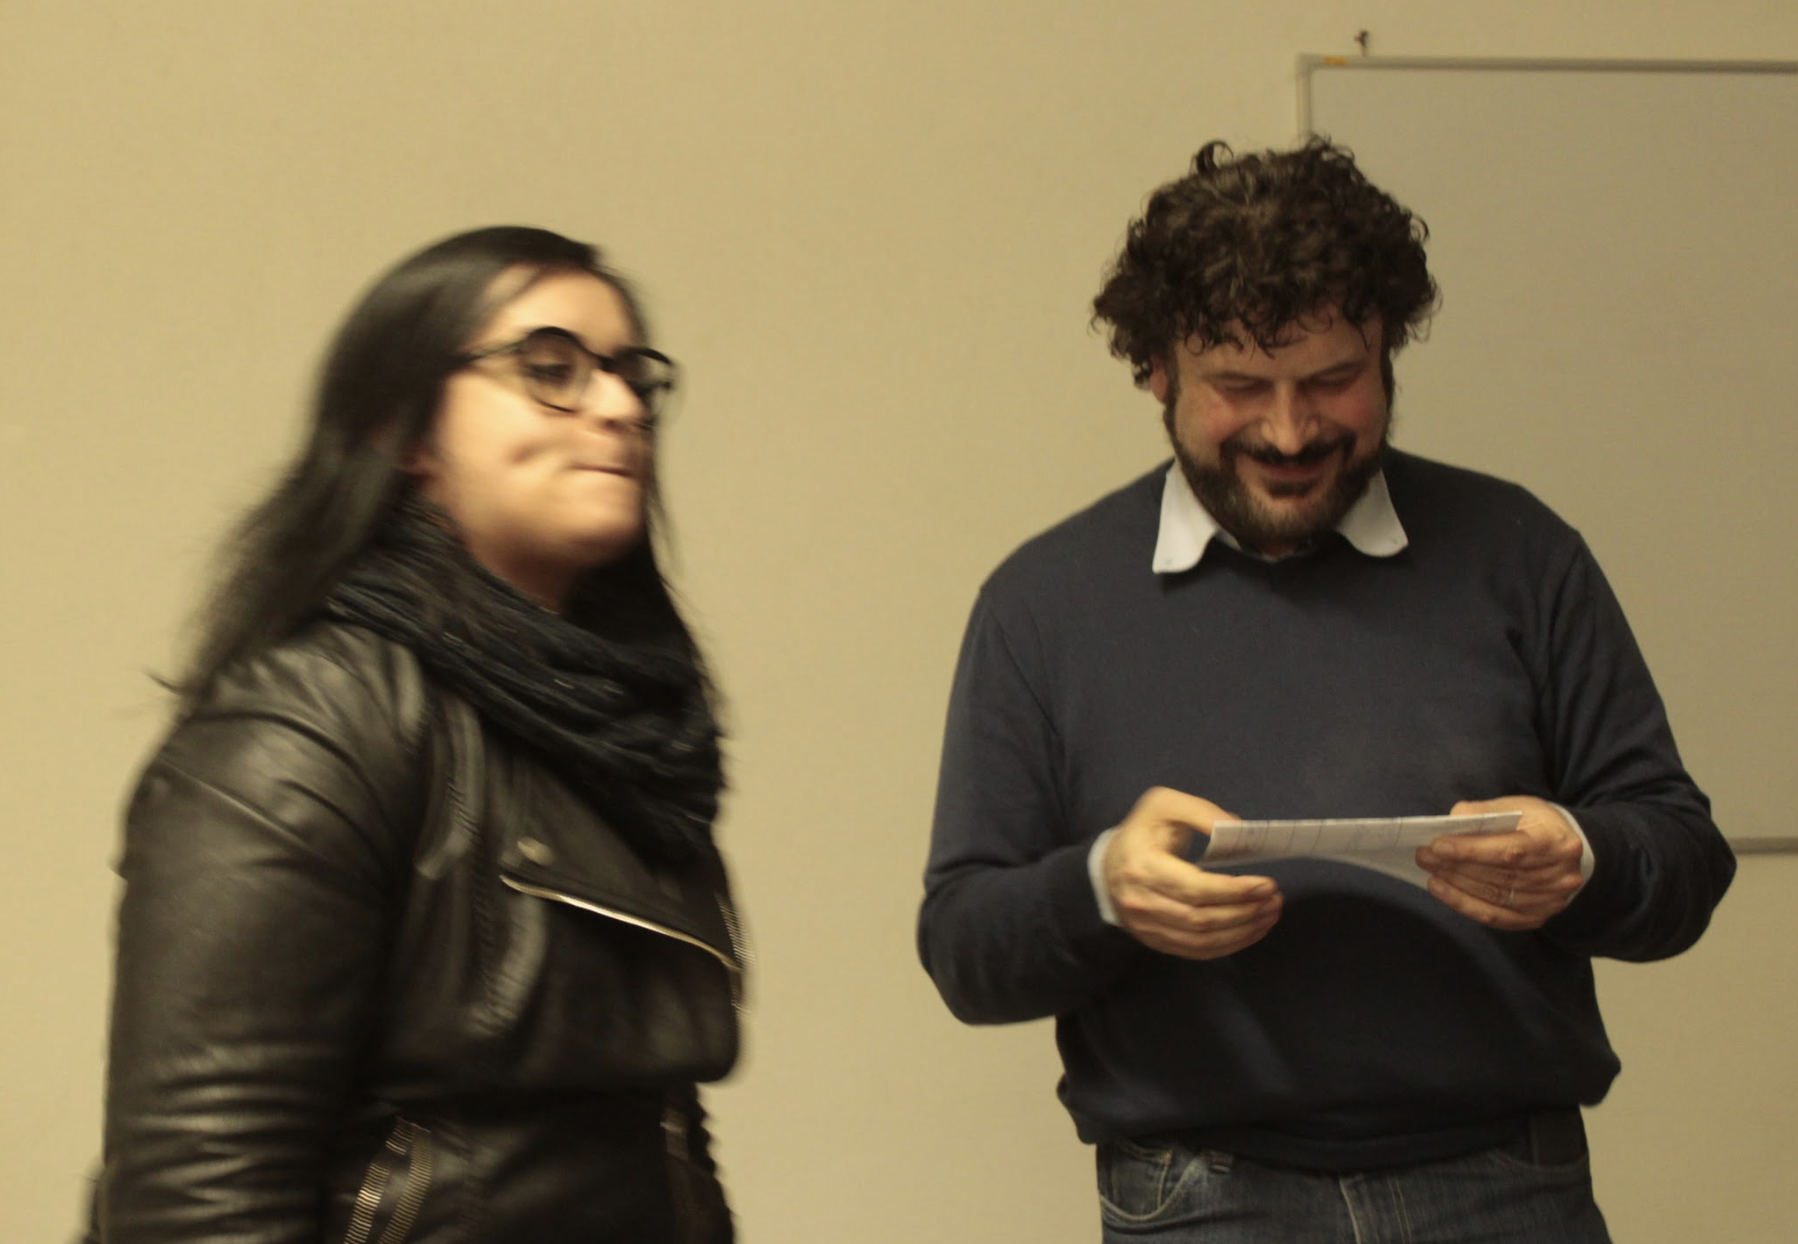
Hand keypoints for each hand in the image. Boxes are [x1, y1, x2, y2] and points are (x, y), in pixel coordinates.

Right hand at [1103, 786, 1281, 959]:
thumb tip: (1240, 831)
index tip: (1267, 884)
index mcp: (1143, 866)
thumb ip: (1201, 812)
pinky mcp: (1156, 941)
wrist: (1106, 867)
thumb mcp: (1163, 804)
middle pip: (1201, 918)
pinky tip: (1251, 931)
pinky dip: (1229, 945)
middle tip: (1275, 899)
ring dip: (1243, 931)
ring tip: (1269, 914)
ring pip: (1202, 940)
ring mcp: (1147, 927)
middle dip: (1245, 912)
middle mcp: (1142, 902)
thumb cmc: (1141, 832)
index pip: (1194, 888)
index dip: (1234, 890)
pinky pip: (1197, 952)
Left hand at [1416, 796, 1585, 930]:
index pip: (1511, 851)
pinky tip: (1444, 892)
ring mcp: (1550, 901)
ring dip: (1456, 886)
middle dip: (1456, 867)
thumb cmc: (1538, 824)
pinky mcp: (1538, 917)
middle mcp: (1559, 877)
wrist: (1568, 849)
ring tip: (1430, 873)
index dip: (1472, 850)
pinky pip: (1497, 918)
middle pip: (1500, 876)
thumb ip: (1486, 811)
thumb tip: (1452, 820)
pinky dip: (1466, 905)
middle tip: (1424, 857)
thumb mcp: (1519, 806)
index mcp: (1557, 843)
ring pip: (1495, 898)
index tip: (1438, 846)